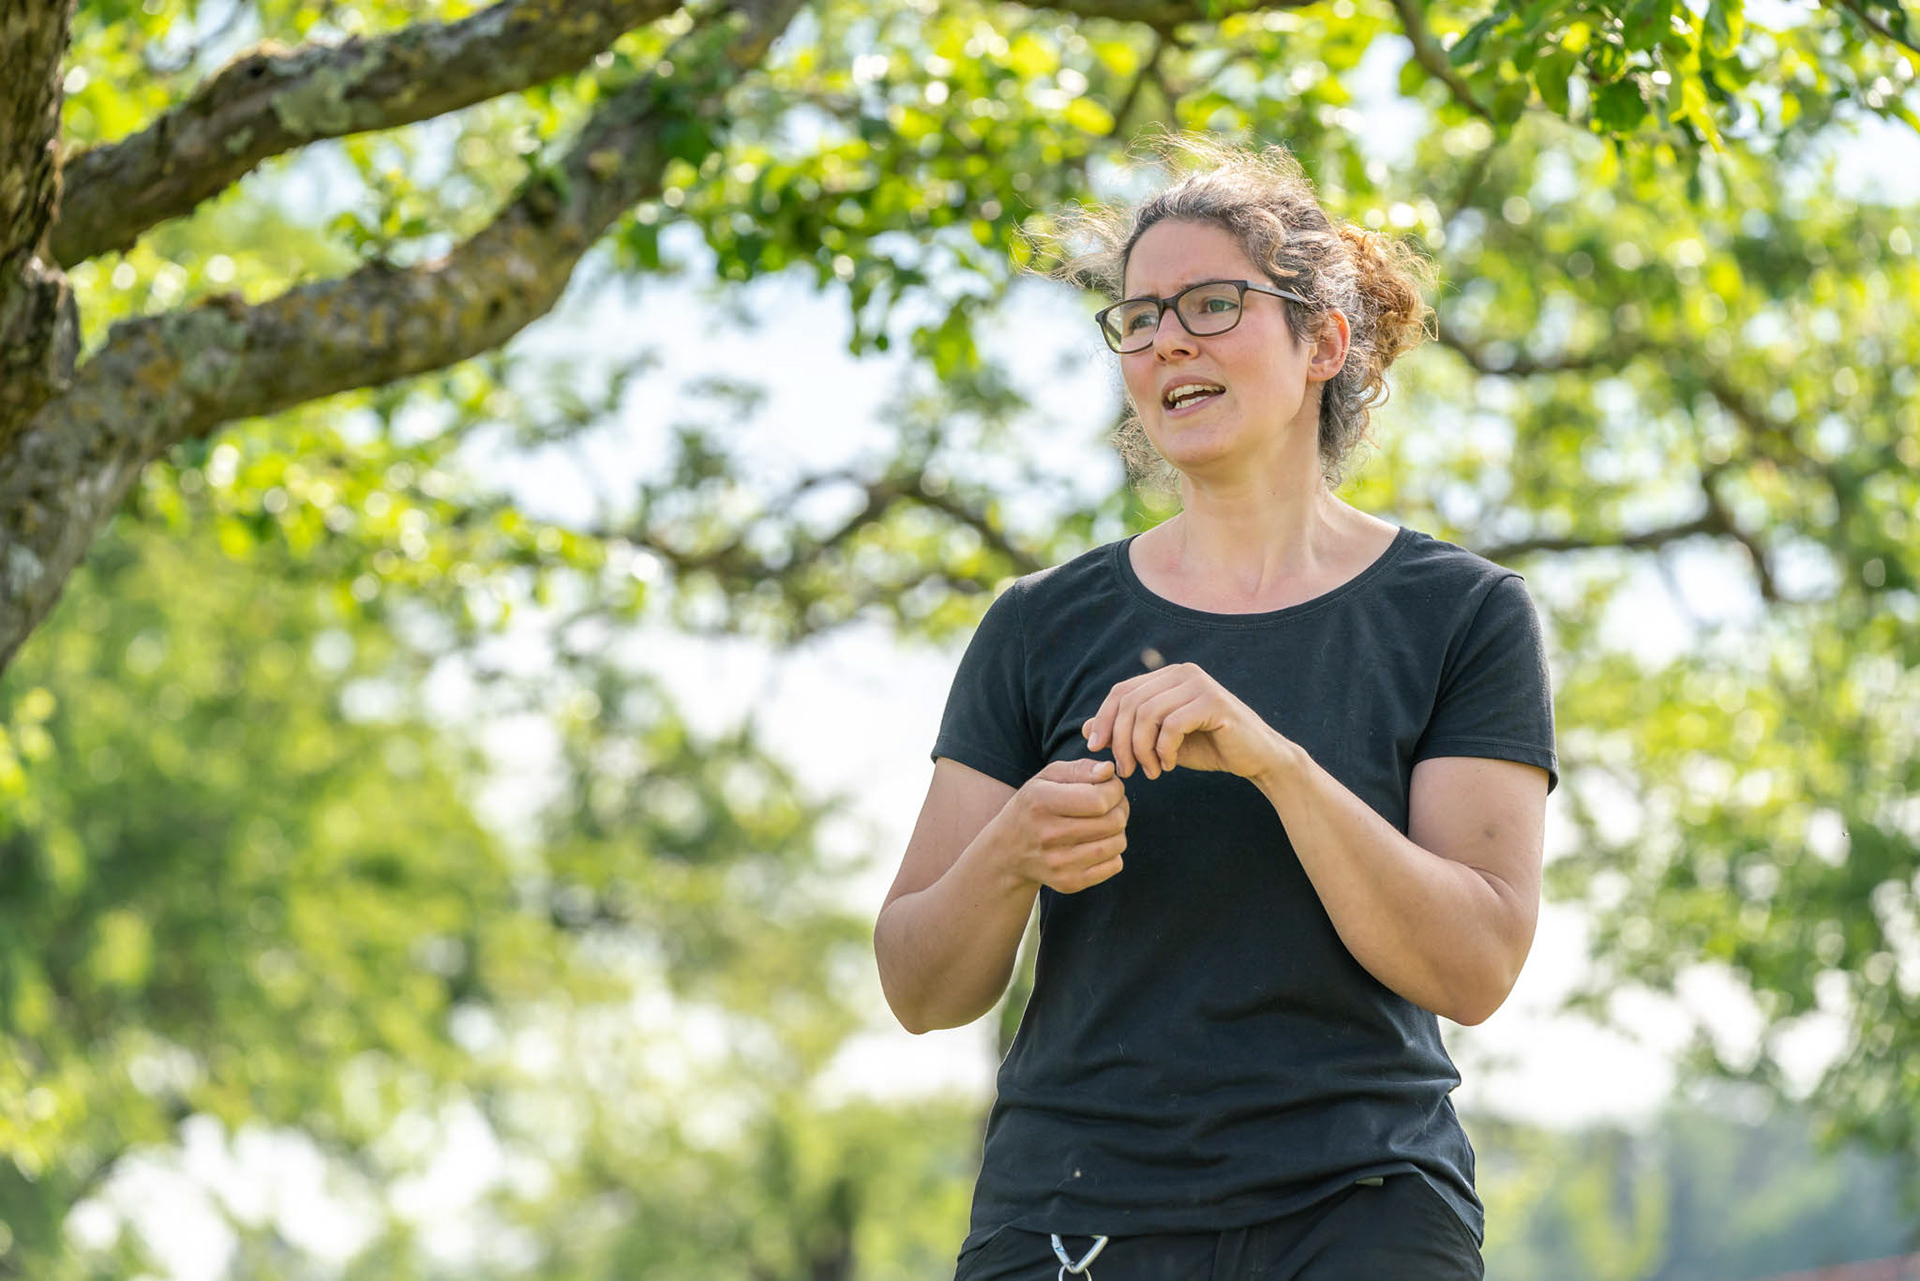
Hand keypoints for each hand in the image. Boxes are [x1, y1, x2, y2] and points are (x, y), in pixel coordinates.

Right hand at [991, 758, 1129, 893]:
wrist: (1007, 853)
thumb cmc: (1032, 807)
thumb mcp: (1046, 778)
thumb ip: (1080, 768)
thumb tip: (1109, 771)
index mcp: (1041, 802)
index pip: (1100, 799)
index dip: (1115, 789)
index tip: (1110, 787)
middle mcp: (1048, 835)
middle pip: (1113, 821)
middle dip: (1120, 807)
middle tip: (1111, 804)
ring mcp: (1059, 863)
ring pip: (1118, 843)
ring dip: (1118, 830)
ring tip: (1103, 823)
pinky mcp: (1069, 882)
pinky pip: (1115, 865)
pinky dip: (1113, 852)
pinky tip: (1096, 843)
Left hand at [1082, 661, 1283, 781]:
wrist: (1256, 758)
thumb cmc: (1208, 747)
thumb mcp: (1159, 741)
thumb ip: (1127, 732)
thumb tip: (1085, 728)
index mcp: (1167, 676)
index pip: (1121, 691)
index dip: (1103, 719)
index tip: (1096, 748)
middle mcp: (1182, 672)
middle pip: (1130, 703)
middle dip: (1120, 741)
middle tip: (1127, 770)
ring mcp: (1199, 684)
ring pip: (1148, 714)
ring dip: (1142, 750)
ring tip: (1151, 771)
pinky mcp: (1214, 702)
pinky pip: (1171, 725)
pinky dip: (1163, 750)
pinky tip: (1168, 766)